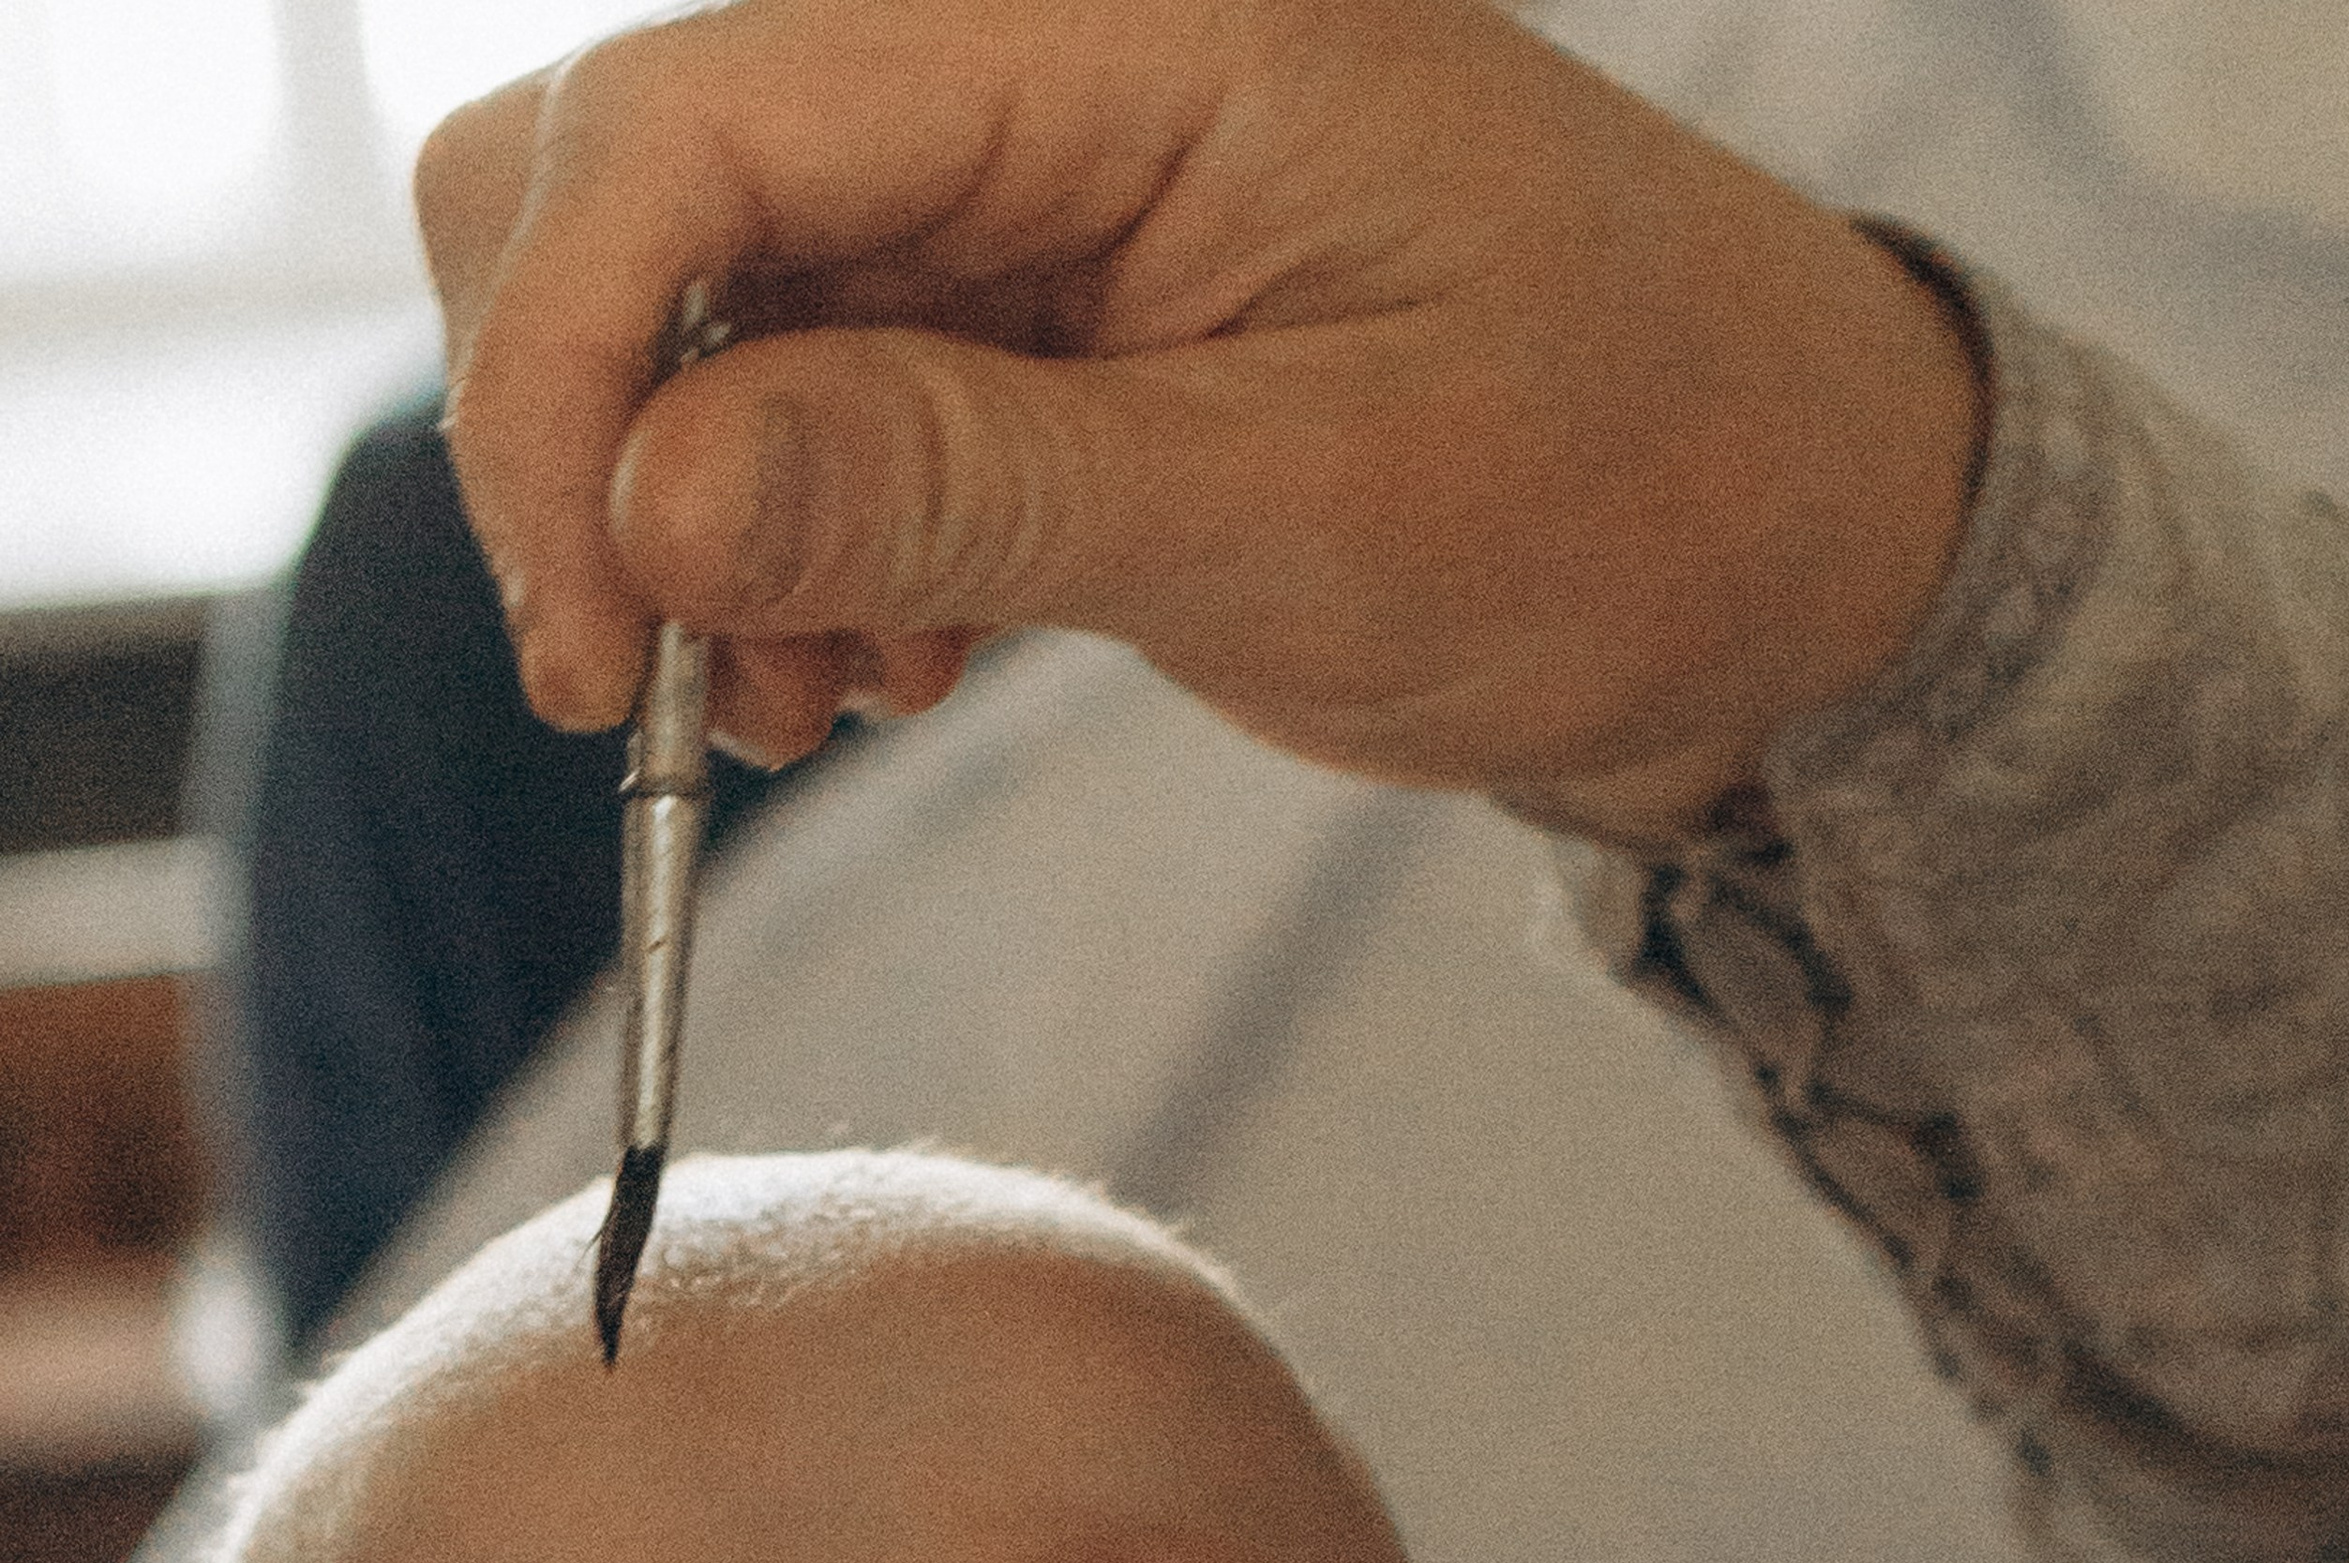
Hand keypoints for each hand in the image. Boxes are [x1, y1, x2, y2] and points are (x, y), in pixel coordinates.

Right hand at [416, 0, 1981, 823]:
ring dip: (687, 531)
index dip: (567, 372)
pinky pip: (797, 402)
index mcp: (1108, 28)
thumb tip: (642, 503)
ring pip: (691, 310)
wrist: (1778, 543)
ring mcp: (1013, 191)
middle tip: (669, 692)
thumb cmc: (1621, 491)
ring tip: (817, 706)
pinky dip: (783, 552)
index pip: (691, 118)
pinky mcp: (1022, 317)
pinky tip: (885, 665)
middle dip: (596, 444)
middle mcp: (1028, 69)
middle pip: (627, 173)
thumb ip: (961, 483)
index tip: (590, 641)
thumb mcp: (1298, 512)